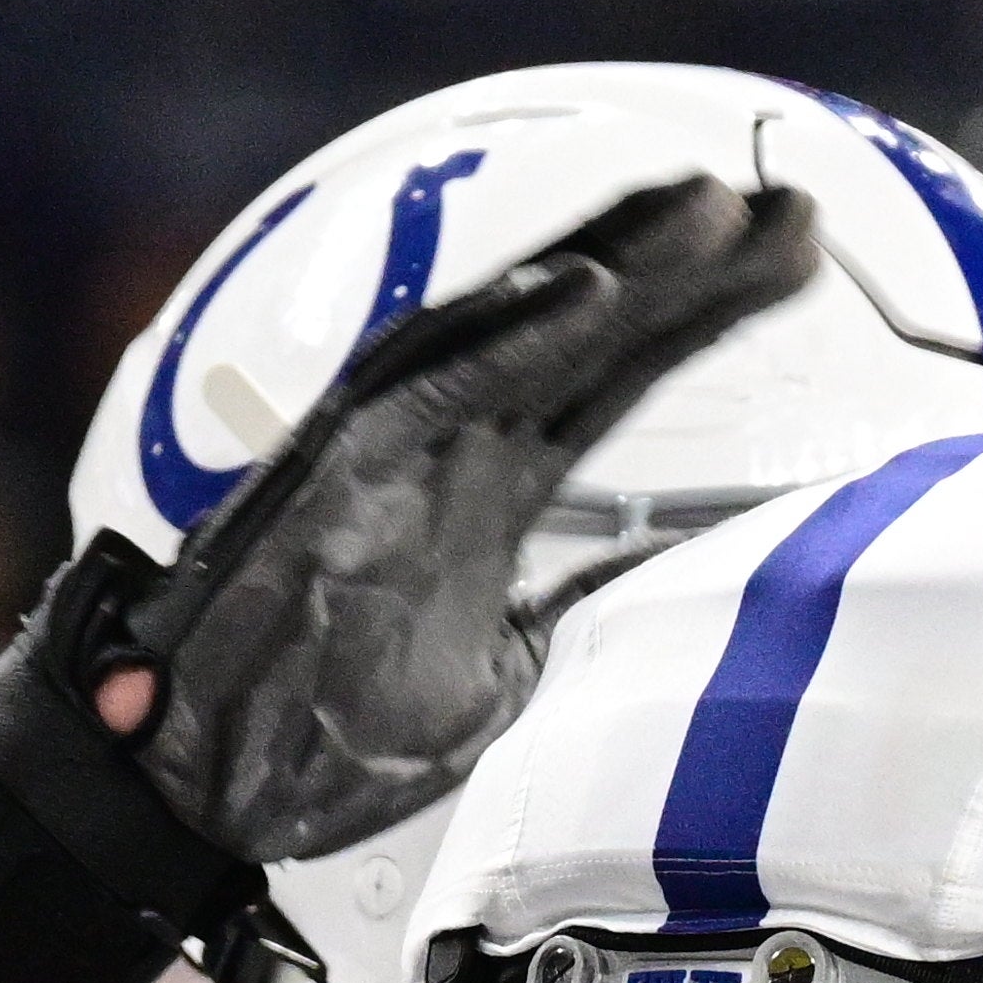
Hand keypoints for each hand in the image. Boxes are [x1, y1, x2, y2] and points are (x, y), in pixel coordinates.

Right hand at [0, 181, 824, 982]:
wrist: (182, 781)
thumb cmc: (312, 743)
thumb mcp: (482, 698)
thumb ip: (560, 634)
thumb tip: (648, 625)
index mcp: (482, 492)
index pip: (613, 375)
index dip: (702, 311)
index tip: (794, 251)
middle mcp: (445, 450)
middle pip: (589, 334)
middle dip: (694, 266)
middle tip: (800, 201)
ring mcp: (390, 455)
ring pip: (518, 334)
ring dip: (614, 269)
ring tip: (713, 208)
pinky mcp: (333, 479)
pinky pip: (427, 390)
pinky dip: (506, 337)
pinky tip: (586, 291)